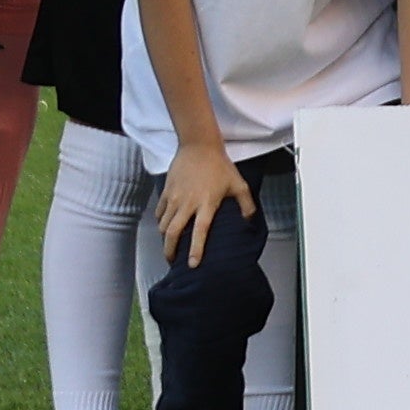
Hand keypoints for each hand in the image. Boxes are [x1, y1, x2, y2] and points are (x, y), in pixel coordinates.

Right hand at [153, 137, 254, 267]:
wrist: (198, 145)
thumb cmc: (219, 165)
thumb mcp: (238, 183)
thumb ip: (246, 204)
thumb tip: (249, 220)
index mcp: (206, 203)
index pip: (200, 231)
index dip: (196, 249)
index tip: (192, 265)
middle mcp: (187, 203)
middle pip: (173, 233)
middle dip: (170, 251)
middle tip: (172, 261)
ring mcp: (174, 197)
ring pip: (163, 225)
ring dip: (165, 238)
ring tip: (169, 246)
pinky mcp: (166, 191)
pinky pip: (159, 212)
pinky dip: (161, 222)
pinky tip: (165, 226)